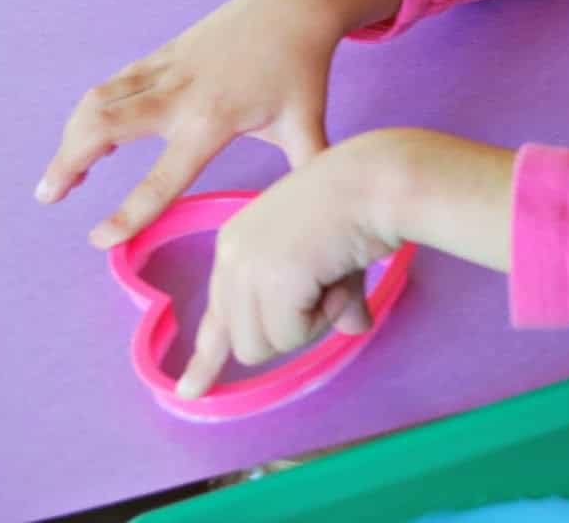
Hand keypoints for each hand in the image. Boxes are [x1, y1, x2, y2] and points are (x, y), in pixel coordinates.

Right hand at [34, 0, 402, 247]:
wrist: (292, 5)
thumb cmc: (301, 69)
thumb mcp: (309, 126)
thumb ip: (309, 171)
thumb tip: (319, 218)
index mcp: (213, 122)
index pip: (162, 178)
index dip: (127, 213)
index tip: (98, 240)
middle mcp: (179, 96)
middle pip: (104, 128)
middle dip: (69, 162)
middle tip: (49, 197)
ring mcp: (166, 70)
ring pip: (99, 101)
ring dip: (71, 136)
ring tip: (59, 177)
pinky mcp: (162, 54)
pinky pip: (114, 83)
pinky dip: (90, 110)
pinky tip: (84, 135)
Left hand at [176, 141, 388, 399]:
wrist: (376, 179)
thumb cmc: (360, 206)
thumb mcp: (330, 259)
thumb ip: (329, 300)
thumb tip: (354, 327)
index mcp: (236, 243)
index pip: (216, 312)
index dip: (207, 356)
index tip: (191, 390)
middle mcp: (231, 255)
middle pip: (243, 340)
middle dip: (291, 329)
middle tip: (328, 291)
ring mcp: (247, 267)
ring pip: (262, 345)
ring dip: (308, 326)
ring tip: (333, 281)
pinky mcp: (271, 280)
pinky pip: (290, 336)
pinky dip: (323, 318)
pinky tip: (337, 280)